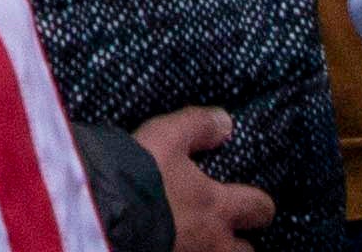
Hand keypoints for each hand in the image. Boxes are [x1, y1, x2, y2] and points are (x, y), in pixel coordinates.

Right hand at [135, 112, 270, 250]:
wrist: (102, 213)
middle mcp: (210, 241)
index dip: (258, 203)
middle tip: (225, 228)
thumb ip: (198, 125)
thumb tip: (226, 122)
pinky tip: (169, 243)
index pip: (259, 208)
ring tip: (195, 238)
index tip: (251, 198)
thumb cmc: (140, 174)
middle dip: (239, 242)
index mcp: (217, 207)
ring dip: (210, 250)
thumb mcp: (167, 136)